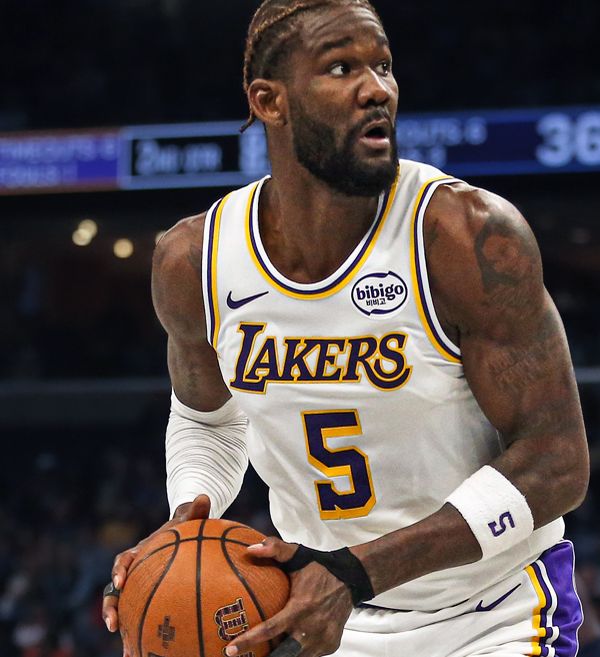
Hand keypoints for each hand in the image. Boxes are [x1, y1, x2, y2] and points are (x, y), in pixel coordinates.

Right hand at [102, 495, 210, 650]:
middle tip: (112, 624)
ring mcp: (138, 586)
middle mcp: (134, 571)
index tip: (120, 581)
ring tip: (127, 651)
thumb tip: (206, 497)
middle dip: (111, 607)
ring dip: (123, 629)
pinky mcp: (147, 599)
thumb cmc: (185, 527)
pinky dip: (142, 635)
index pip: (124, 559)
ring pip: (124, 609)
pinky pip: (141, 617)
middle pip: (115, 590)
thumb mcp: (190, 519)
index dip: (119, 570)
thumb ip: (196, 510)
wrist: (183, 536)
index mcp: (139, 551)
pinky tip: (147, 655)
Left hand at [225, 537, 352, 656]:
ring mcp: (322, 639)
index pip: (270, 629)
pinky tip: (289, 645)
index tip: (231, 649)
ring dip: (282, 655)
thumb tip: (250, 550)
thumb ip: (274, 549)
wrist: (351, 578)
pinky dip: (298, 651)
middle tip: (249, 656)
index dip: (249, 641)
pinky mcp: (330, 645)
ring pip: (296, 656)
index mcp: (300, 608)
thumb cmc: (319, 567)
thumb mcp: (297, 555)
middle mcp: (311, 628)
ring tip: (266, 651)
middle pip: (283, 654)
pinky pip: (310, 654)